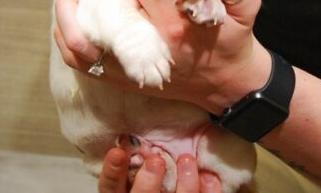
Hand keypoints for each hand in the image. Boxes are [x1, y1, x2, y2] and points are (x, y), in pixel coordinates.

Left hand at [54, 0, 271, 112]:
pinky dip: (67, 30)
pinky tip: (72, 5)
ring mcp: (129, 63)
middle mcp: (148, 42)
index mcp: (177, 22)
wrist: (228, 84)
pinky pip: (80, 56)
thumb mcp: (246, 8)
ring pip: (86, 26)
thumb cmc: (234, 39)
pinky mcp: (120, 77)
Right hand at [98, 148, 221, 192]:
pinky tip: (209, 177)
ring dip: (184, 183)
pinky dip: (208, 191)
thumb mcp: (133, 173)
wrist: (168, 190)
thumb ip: (134, 159)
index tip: (118, 152)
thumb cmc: (150, 178)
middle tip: (155, 160)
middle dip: (148, 182)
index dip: (112, 172)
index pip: (111, 188)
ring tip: (186, 160)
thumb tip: (132, 132)